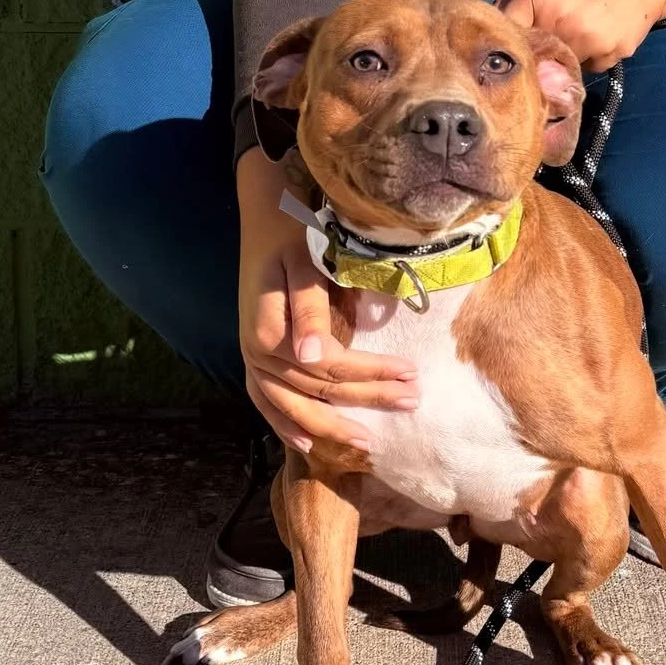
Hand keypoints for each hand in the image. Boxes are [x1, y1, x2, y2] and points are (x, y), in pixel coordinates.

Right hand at [237, 153, 419, 459]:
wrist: (265, 220)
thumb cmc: (293, 237)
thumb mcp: (305, 265)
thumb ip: (309, 311)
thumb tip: (311, 358)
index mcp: (269, 333)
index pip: (331, 367)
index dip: (372, 374)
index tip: (411, 372)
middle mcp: (257, 355)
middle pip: (320, 389)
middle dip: (368, 398)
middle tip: (412, 401)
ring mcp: (253, 361)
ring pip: (296, 405)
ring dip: (334, 426)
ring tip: (370, 443)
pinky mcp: (255, 360)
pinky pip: (267, 403)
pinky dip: (286, 424)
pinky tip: (307, 445)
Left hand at [496, 0, 665, 71]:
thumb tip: (490, 28)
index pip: (509, 36)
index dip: (510, 43)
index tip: (514, 46)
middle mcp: (561, 21)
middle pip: (536, 58)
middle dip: (540, 52)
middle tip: (554, 34)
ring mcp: (588, 40)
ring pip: (563, 67)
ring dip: (567, 56)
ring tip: (581, 28)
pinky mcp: (612, 53)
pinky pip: (590, 68)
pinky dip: (593, 57)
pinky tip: (603, 32)